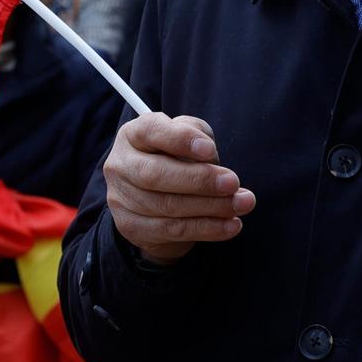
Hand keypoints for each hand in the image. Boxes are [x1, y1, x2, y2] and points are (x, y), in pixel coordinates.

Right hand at [103, 113, 255, 264]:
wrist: (158, 200)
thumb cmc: (178, 158)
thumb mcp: (189, 137)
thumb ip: (197, 135)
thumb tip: (207, 155)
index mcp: (133, 135)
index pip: (150, 130)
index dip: (180, 139)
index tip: (210, 150)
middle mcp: (120, 165)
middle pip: (155, 174)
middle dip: (199, 180)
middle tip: (233, 183)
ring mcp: (121, 199)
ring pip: (167, 206)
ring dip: (210, 207)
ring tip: (242, 204)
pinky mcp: (131, 227)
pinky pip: (172, 230)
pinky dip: (206, 228)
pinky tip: (231, 225)